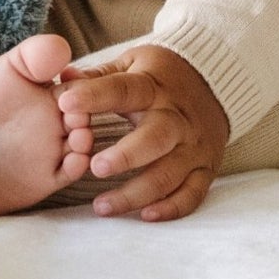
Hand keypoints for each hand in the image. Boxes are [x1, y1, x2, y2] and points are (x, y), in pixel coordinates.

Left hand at [55, 44, 228, 221]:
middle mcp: (176, 117)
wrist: (214, 82)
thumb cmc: (159, 76)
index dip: (95, 95)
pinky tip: (145, 215)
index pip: (124, 89)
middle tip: (94, 167)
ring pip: (169, 174)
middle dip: (126, 155)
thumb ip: (97, 75)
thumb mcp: (131, 63)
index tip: (64, 102)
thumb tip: (64, 77)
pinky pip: (192, 194)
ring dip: (136, 193)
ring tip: (101, 206)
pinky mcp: (205, 168)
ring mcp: (193, 145)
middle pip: (156, 138)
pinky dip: (171, 208)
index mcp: (153, 86)